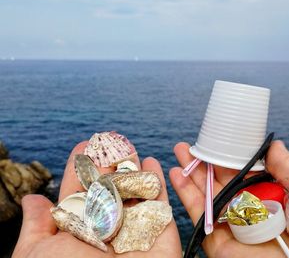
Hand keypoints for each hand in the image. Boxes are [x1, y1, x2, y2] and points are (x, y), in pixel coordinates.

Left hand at [13, 142, 181, 257]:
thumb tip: (31, 199)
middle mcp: (107, 227)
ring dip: (132, 166)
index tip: (85, 144)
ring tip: (129, 145)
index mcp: (80, 229)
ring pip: (135, 191)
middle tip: (110, 138)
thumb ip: (37, 227)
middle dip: (109, 161)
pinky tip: (152, 162)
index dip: (82, 166)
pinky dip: (159, 182)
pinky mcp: (160, 233)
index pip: (81, 190)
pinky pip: (161, 204)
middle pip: (109, 186)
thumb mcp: (38, 254)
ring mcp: (134, 229)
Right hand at [169, 140, 288, 257]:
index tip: (216, 141)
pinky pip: (200, 218)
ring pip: (207, 197)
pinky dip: (186, 196)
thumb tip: (273, 145)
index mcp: (274, 196)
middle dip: (204, 163)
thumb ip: (288, 166)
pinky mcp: (222, 243)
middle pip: (221, 183)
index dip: (228, 157)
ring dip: (191, 175)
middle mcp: (253, 211)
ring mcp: (236, 227)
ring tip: (179, 153)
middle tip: (190, 145)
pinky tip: (176, 175)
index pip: (245, 173)